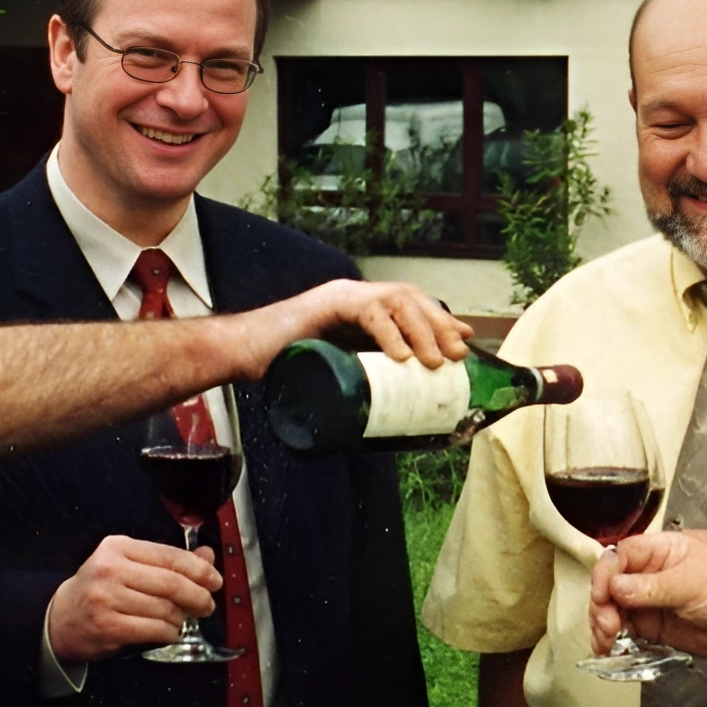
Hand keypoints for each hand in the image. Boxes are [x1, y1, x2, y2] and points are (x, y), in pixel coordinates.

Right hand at [47, 535, 220, 662]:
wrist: (59, 619)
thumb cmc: (100, 590)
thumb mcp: (129, 566)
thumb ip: (168, 561)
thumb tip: (207, 557)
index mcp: (118, 547)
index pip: (170, 556)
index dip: (200, 570)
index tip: (215, 580)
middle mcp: (111, 569)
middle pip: (171, 583)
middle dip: (198, 596)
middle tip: (207, 606)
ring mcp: (106, 598)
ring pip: (165, 609)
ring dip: (181, 618)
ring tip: (180, 620)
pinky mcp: (107, 626)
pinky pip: (154, 630)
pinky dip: (168, 633)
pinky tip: (168, 632)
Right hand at [231, 280, 470, 379]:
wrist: (241, 353)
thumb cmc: (286, 366)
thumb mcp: (336, 370)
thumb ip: (360, 378)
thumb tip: (394, 412)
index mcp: (361, 307)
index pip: (412, 305)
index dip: (441, 320)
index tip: (465, 340)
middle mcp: (355, 294)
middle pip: (411, 299)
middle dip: (439, 325)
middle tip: (456, 356)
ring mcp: (340, 295)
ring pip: (396, 301)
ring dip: (422, 330)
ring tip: (434, 361)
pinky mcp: (325, 303)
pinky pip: (366, 311)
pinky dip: (387, 333)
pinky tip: (400, 356)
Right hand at [589, 529, 706, 661]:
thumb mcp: (693, 584)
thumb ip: (652, 587)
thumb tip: (616, 586)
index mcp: (663, 549)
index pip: (620, 555)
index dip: (605, 573)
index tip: (603, 595)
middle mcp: (651, 572)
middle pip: (610, 582)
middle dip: (601, 603)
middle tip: (607, 624)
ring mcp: (650, 599)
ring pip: (612, 607)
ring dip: (602, 623)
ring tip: (607, 640)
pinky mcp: (652, 624)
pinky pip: (623, 628)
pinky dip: (610, 638)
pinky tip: (608, 647)